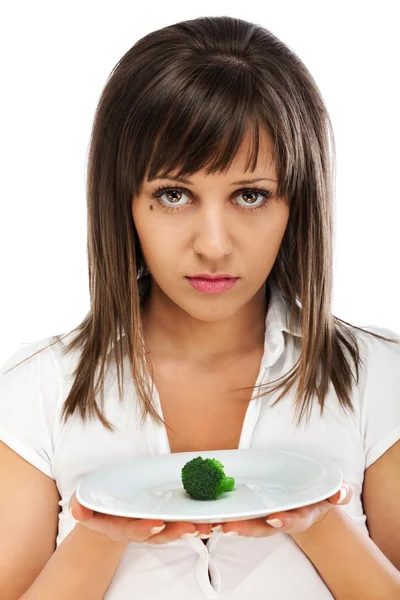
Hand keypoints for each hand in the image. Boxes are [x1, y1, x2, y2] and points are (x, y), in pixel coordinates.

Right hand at [69, 491, 212, 544]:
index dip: (144, 528)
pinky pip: (183, 518)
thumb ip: (81, 505)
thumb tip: (78, 509)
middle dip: (176, 532)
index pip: (133, 530)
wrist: (108, 513)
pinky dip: (198, 519)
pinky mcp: (167, 516)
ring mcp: (155, 524)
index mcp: (121, 526)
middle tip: (193, 527)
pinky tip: (214, 516)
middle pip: (160, 534)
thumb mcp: (85, 503)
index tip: (157, 523)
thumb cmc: (99, 505)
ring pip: (175, 529)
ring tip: (209, 525)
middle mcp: (141, 529)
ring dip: (193, 528)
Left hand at [212, 481, 353, 537]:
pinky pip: (235, 514)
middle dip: (243, 529)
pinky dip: (221, 515)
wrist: (306, 502)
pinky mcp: (250, 510)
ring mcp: (262, 517)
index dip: (283, 520)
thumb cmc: (318, 496)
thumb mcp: (333, 493)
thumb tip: (341, 492)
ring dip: (226, 524)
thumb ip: (339, 493)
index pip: (291, 521)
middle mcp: (277, 520)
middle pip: (259, 528)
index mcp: (297, 516)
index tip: (274, 518)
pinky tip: (206, 512)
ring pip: (243, 523)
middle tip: (226, 527)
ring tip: (210, 523)